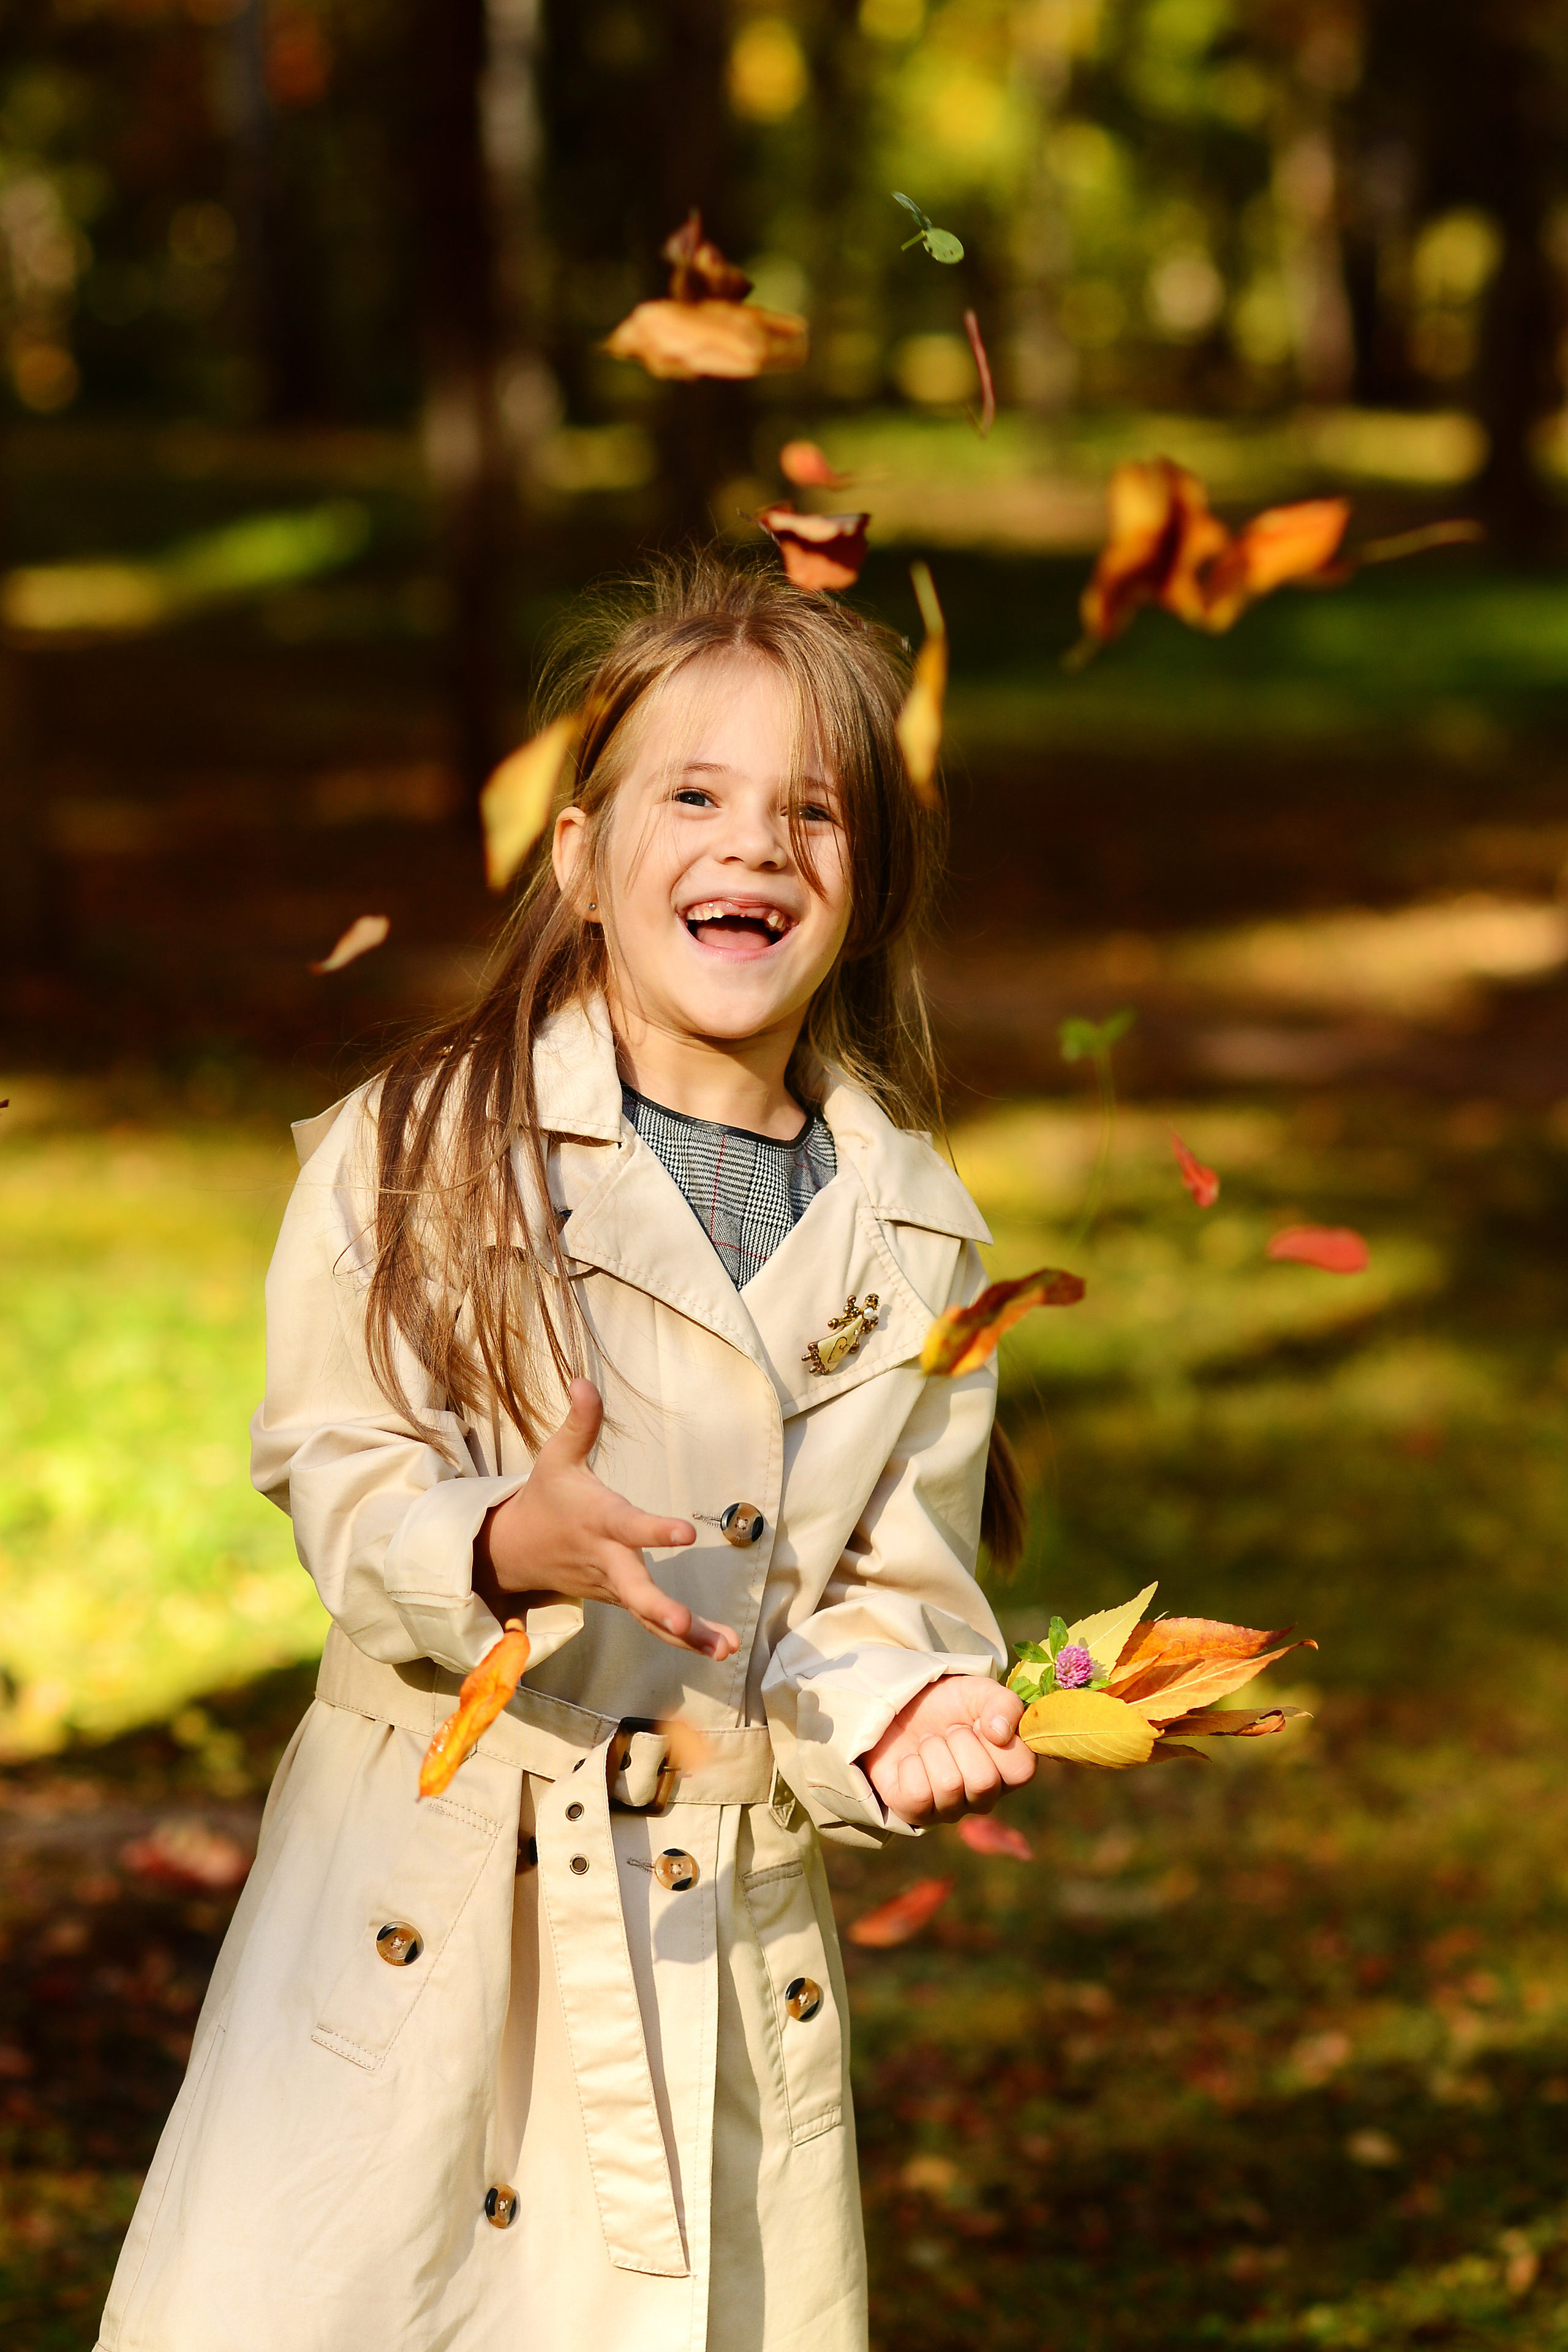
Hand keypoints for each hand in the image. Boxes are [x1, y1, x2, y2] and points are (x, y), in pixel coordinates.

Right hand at [476, 1380, 738, 1662]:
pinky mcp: (621, 1600)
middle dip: (660, 1608)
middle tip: (684, 1624)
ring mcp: (613, 1587)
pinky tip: (721, 1649)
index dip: (655, 1529)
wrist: (515, 1551)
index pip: (628, 1525)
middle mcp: (606, 1559)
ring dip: (687, 1636)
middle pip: (633, 1589)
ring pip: (648, 1616)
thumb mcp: (557, 1456)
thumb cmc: (546, 1497)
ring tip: (726, 1649)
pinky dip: (685, 1640)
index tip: (686, 1532)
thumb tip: (583, 1380)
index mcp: (598, 1520)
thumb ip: (579, 1423)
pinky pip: (653, 1624)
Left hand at [861, 1675, 1034, 1826]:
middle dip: (959, 1741)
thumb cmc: (949, 1704)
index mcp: (1008, 1771)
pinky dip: (909, 1765)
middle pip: (983, 1781)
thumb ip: (1003, 1704)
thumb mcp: (981, 1692)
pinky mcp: (916, 1813)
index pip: (1022, 1770)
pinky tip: (912, 1759)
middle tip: (950, 1731)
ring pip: (949, 1785)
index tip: (979, 1724)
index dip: (996, 1738)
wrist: (903, 1706)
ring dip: (933, 1749)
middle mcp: (984, 1797)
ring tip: (930, 1742)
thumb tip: (1000, 1734)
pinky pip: (917, 1795)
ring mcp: (951, 1809)